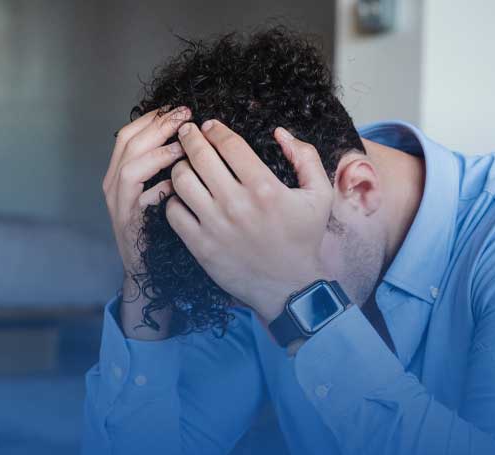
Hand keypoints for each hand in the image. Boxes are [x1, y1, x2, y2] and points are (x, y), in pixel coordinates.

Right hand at [103, 106, 189, 337]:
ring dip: (157, 153)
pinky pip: (139, 200)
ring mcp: (118, 204)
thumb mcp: (162, 190)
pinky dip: (158, 188)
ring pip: (130, 167)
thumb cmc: (160, 227)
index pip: (130, 133)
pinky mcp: (128, 223)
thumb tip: (191, 138)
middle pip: (128, 142)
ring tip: (182, 147)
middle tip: (185, 116)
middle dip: (157, 126)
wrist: (147, 270)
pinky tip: (177, 185)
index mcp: (120, 172)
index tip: (178, 108)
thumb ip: (167, 166)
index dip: (152, 118)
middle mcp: (113, 184)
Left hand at [168, 120, 332, 322]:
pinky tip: (182, 197)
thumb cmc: (304, 240)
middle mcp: (237, 204)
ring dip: (180, 166)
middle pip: (199, 156)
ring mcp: (215, 226)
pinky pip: (173, 212)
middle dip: (190, 137)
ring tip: (185, 164)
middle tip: (187, 132)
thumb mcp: (320, 195)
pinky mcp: (201, 246)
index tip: (209, 125)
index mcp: (265, 187)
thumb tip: (280, 132)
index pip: (229, 144)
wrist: (290, 287)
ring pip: (181, 180)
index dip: (215, 129)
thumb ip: (306, 157)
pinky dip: (174, 199)